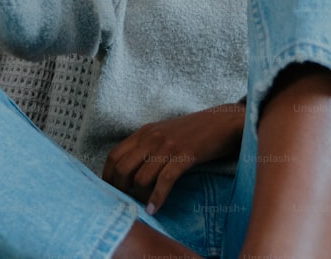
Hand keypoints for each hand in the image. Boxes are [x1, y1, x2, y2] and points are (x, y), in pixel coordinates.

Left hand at [102, 103, 243, 214]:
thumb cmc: (193, 132)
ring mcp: (167, 146)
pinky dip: (157, 198)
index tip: (110, 192)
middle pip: (122, 168)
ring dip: (139, 196)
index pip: (113, 155)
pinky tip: (154, 209)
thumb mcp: (163, 135)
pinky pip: (164, 181)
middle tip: (126, 201)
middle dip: (120, 189)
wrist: (222, 122)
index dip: (108, 176)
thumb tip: (130, 173)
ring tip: (143, 206)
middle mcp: (151, 138)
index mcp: (143, 133)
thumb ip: (146, 148)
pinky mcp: (184, 156)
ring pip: (141, 177)